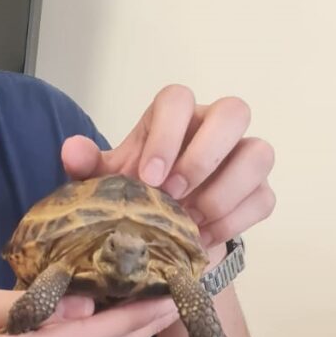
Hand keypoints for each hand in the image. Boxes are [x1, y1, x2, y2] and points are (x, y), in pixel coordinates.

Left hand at [61, 87, 275, 247]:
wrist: (158, 232)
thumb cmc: (133, 192)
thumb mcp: (104, 181)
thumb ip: (87, 165)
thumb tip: (72, 150)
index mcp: (174, 117)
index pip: (178, 99)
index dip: (167, 134)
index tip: (148, 177)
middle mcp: (214, 127)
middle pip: (234, 111)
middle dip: (204, 155)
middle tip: (176, 195)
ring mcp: (242, 157)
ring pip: (259, 153)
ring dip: (225, 191)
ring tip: (190, 221)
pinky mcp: (259, 191)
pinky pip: (263, 198)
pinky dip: (234, 221)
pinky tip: (202, 237)